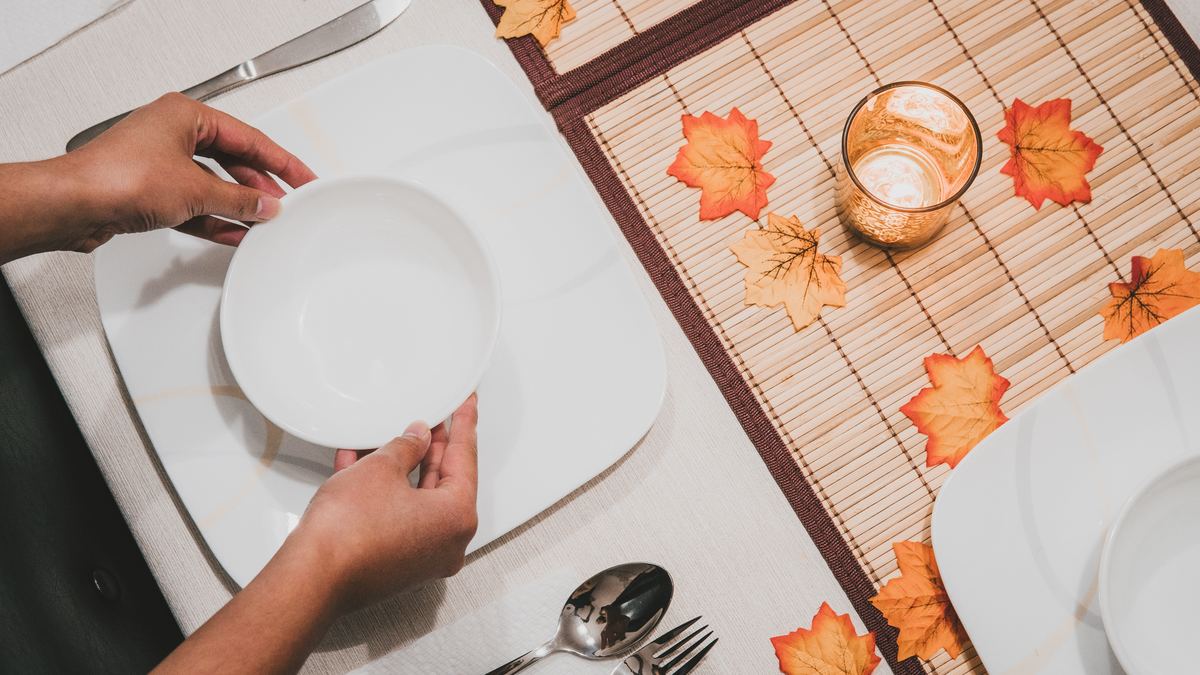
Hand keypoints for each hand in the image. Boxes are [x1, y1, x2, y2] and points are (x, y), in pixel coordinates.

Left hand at [62, 92, 315, 249]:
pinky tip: (235, 233)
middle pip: (231, 161)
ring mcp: (159, 163)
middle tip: (285, 203)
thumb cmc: (118, 177)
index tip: (302, 178)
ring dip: (237, 206)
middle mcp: (171, 134)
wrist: (74, 204)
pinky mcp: (149, 191)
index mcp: (185, 115)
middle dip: (258, 187)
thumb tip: (265, 204)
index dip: (281, 161)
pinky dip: (215, 219)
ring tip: (264, 222)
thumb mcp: (196, 189)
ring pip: (212, 185)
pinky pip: (194, 204)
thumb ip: (238, 199)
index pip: (248, 138)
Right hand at [291, 395, 479, 611]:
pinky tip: (364, 464)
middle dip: (432, 446)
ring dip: (402, 466)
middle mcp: (447, 541)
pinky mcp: (396, 562)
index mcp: (457, 517)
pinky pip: (397, 514)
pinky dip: (385, 490)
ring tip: (393, 437)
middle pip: (444, 480)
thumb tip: (417, 439)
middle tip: (431, 419)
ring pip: (416, 498)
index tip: (467, 405)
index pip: (465, 457)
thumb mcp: (381, 468)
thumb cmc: (347, 534)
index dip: (464, 424)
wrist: (311, 577)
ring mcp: (422, 556)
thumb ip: (407, 446)